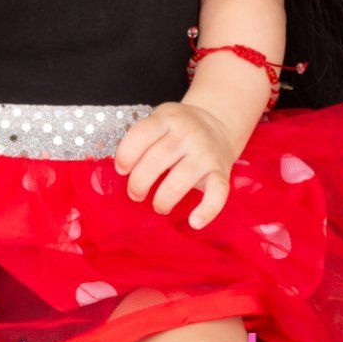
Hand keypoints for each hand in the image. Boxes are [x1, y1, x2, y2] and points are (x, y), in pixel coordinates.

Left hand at [112, 101, 243, 228]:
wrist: (218, 123)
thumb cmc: (179, 130)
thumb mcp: (161, 121)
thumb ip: (143, 138)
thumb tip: (121, 170)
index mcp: (168, 119)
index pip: (142, 134)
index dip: (126, 155)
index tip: (121, 170)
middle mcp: (188, 133)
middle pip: (156, 160)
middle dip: (139, 183)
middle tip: (135, 194)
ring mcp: (205, 153)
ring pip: (180, 180)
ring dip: (163, 199)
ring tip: (158, 206)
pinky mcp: (221, 172)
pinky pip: (217, 193)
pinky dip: (207, 210)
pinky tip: (194, 222)